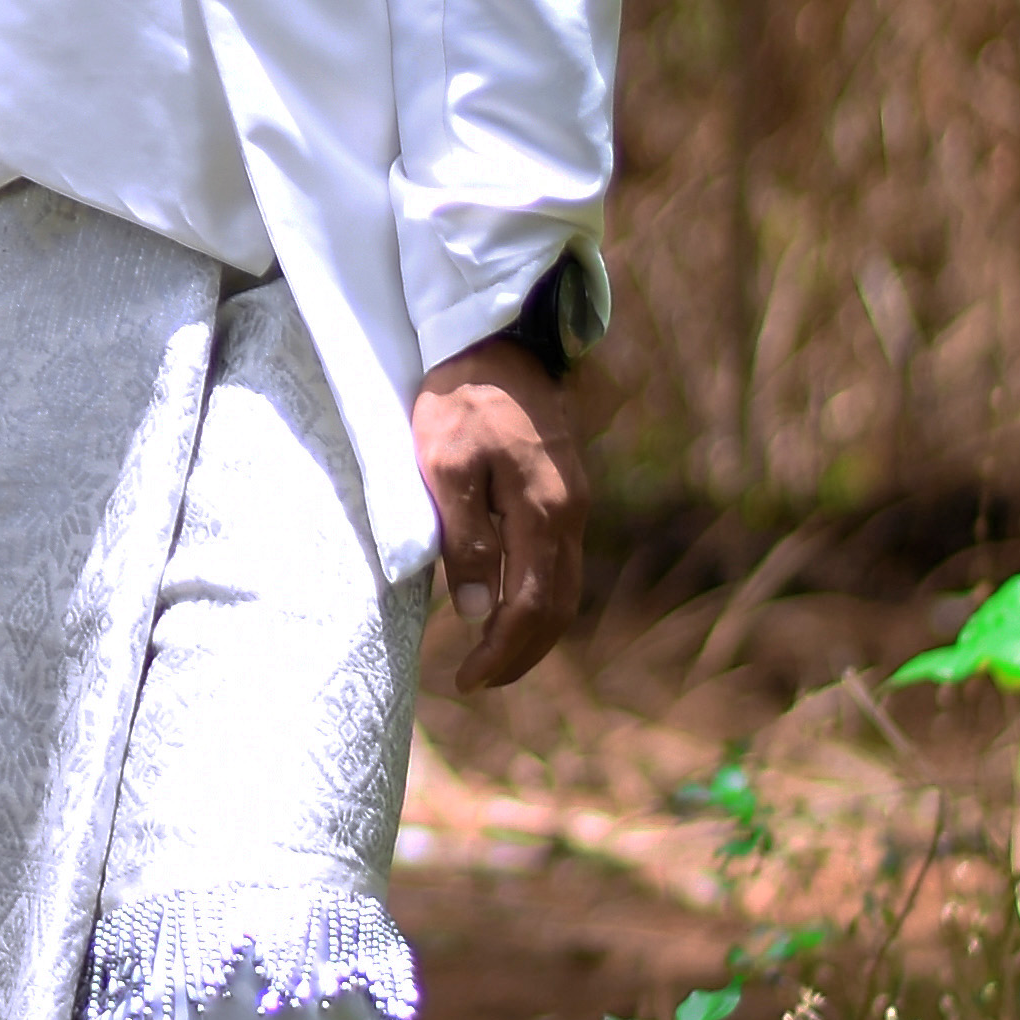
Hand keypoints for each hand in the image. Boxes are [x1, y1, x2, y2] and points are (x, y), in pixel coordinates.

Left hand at [409, 336, 591, 691]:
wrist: (494, 338)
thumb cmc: (458, 398)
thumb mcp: (444, 466)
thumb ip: (463, 538)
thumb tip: (473, 608)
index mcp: (545, 510)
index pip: (530, 605)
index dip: (502, 651)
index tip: (467, 679)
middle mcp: (572, 512)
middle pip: (558, 606)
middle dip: (522, 653)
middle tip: (479, 681)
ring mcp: (575, 500)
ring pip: (566, 587)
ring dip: (533, 630)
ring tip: (493, 656)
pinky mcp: (566, 489)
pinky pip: (561, 561)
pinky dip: (539, 597)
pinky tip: (508, 605)